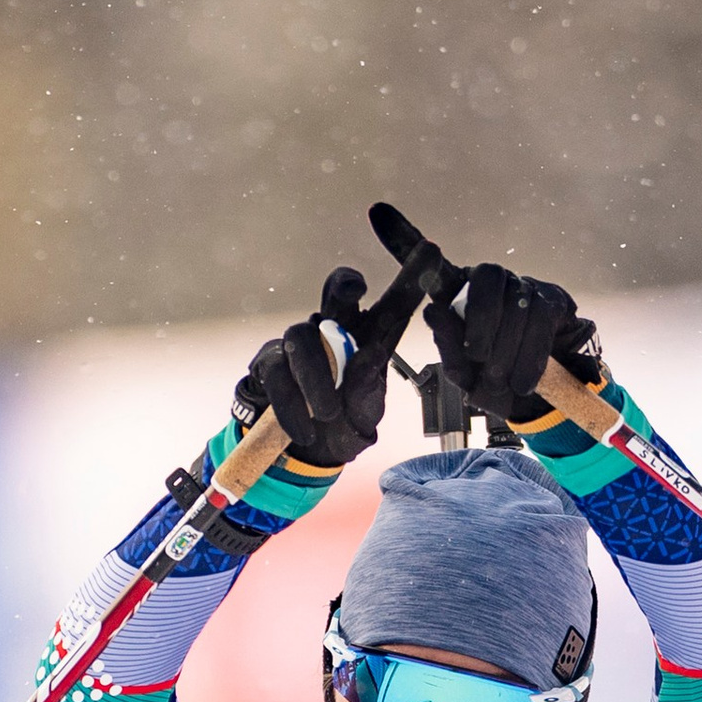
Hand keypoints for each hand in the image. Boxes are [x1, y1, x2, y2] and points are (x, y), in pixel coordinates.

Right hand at [232, 267, 394, 467]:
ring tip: (328, 413)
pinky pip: (278, 373)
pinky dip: (292, 405)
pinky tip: (304, 429)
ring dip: (316, 376)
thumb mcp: (366, 411)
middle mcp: (335, 329)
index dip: (411, 277)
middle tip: (355, 288)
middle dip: (345, 284)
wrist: (309, 451)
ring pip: (303, 336)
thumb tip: (368, 356)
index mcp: (369, 338)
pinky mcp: (270, 362)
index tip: (431, 250)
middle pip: (339, 292)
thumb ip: (368, 389)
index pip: (394, 304)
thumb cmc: (346, 421)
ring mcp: (298, 342)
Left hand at [425, 261, 606, 423]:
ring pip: (518, 302)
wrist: (539, 399)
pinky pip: (542, 320)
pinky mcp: (554, 300)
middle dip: (481, 319)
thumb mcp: (466, 373)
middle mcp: (494, 282)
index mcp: (461, 293)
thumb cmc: (494, 380)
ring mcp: (526, 286)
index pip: (446, 267)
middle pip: (488, 277)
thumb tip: (432, 312)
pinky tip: (522, 382)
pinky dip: (530, 357)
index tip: (427, 254)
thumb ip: (448, 347)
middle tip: (477, 357)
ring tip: (499, 383)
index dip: (431, 255)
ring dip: (506, 350)